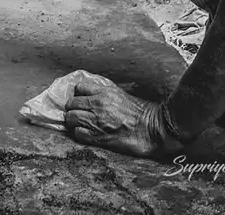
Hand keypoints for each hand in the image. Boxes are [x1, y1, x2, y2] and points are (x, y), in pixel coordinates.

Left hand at [64, 79, 184, 158]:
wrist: (153, 129)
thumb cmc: (140, 112)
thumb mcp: (121, 94)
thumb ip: (104, 92)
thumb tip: (90, 93)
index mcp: (103, 92)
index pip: (78, 87)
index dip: (78, 94)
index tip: (82, 100)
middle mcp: (97, 104)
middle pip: (71, 103)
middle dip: (73, 109)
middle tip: (80, 113)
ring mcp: (96, 121)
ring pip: (71, 118)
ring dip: (74, 122)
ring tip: (82, 124)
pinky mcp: (98, 137)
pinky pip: (78, 134)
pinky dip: (80, 134)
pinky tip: (88, 134)